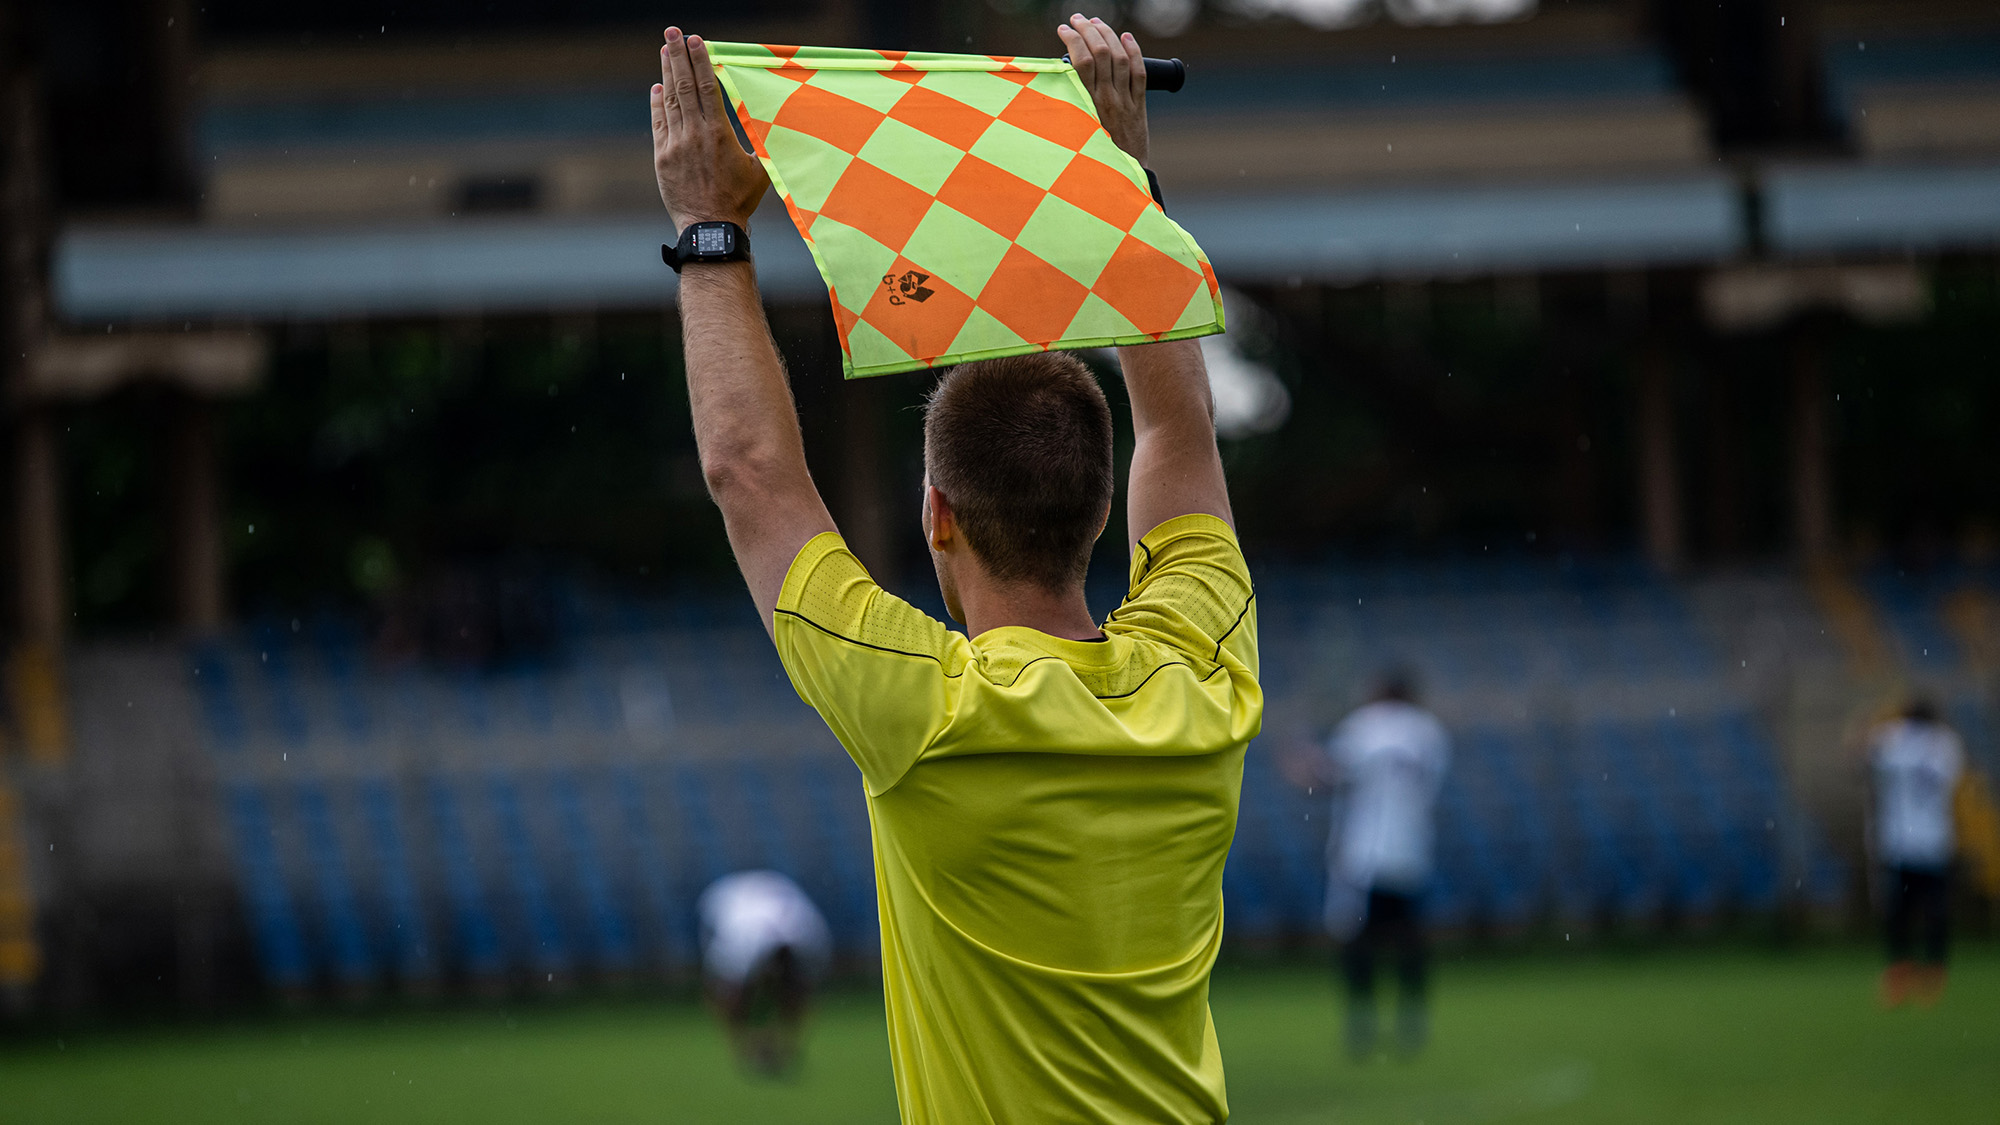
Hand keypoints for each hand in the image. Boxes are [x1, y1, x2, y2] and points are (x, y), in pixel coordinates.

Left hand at [652, 27, 768, 230]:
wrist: (711, 227)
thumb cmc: (740, 200)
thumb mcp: (759, 169)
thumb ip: (759, 141)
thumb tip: (769, 121)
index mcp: (720, 133)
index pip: (708, 87)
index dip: (700, 61)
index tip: (695, 40)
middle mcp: (695, 134)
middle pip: (685, 86)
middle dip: (678, 56)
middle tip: (672, 33)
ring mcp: (676, 145)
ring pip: (670, 101)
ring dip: (667, 74)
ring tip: (665, 51)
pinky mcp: (662, 157)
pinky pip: (659, 123)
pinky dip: (658, 104)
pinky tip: (658, 88)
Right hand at [1056, 14, 1148, 165]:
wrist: (1123, 178)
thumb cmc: (1093, 160)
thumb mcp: (1074, 133)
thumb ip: (1068, 109)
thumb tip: (1053, 85)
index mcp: (1088, 105)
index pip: (1082, 61)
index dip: (1073, 40)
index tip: (1063, 30)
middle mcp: (1108, 99)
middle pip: (1101, 53)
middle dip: (1088, 30)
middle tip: (1078, 19)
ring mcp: (1126, 101)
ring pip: (1120, 58)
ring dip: (1108, 35)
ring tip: (1097, 22)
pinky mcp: (1139, 106)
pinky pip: (1140, 74)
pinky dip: (1134, 52)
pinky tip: (1127, 37)